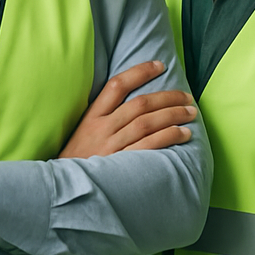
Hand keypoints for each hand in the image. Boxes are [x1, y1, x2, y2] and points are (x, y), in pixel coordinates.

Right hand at [60, 60, 197, 158]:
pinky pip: (149, 147)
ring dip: (173, 115)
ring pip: (147, 124)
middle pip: (140, 105)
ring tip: (191, 113)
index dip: (140, 72)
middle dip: (168, 97)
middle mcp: (102, 128)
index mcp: (92, 116)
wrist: (63, 189)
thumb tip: (135, 100)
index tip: (160, 66)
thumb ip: (104, 116)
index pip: (117, 85)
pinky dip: (168, 137)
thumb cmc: (77, 160)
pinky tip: (183, 134)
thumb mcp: (83, 132)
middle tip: (187, 97)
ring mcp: (111, 147)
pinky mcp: (121, 166)